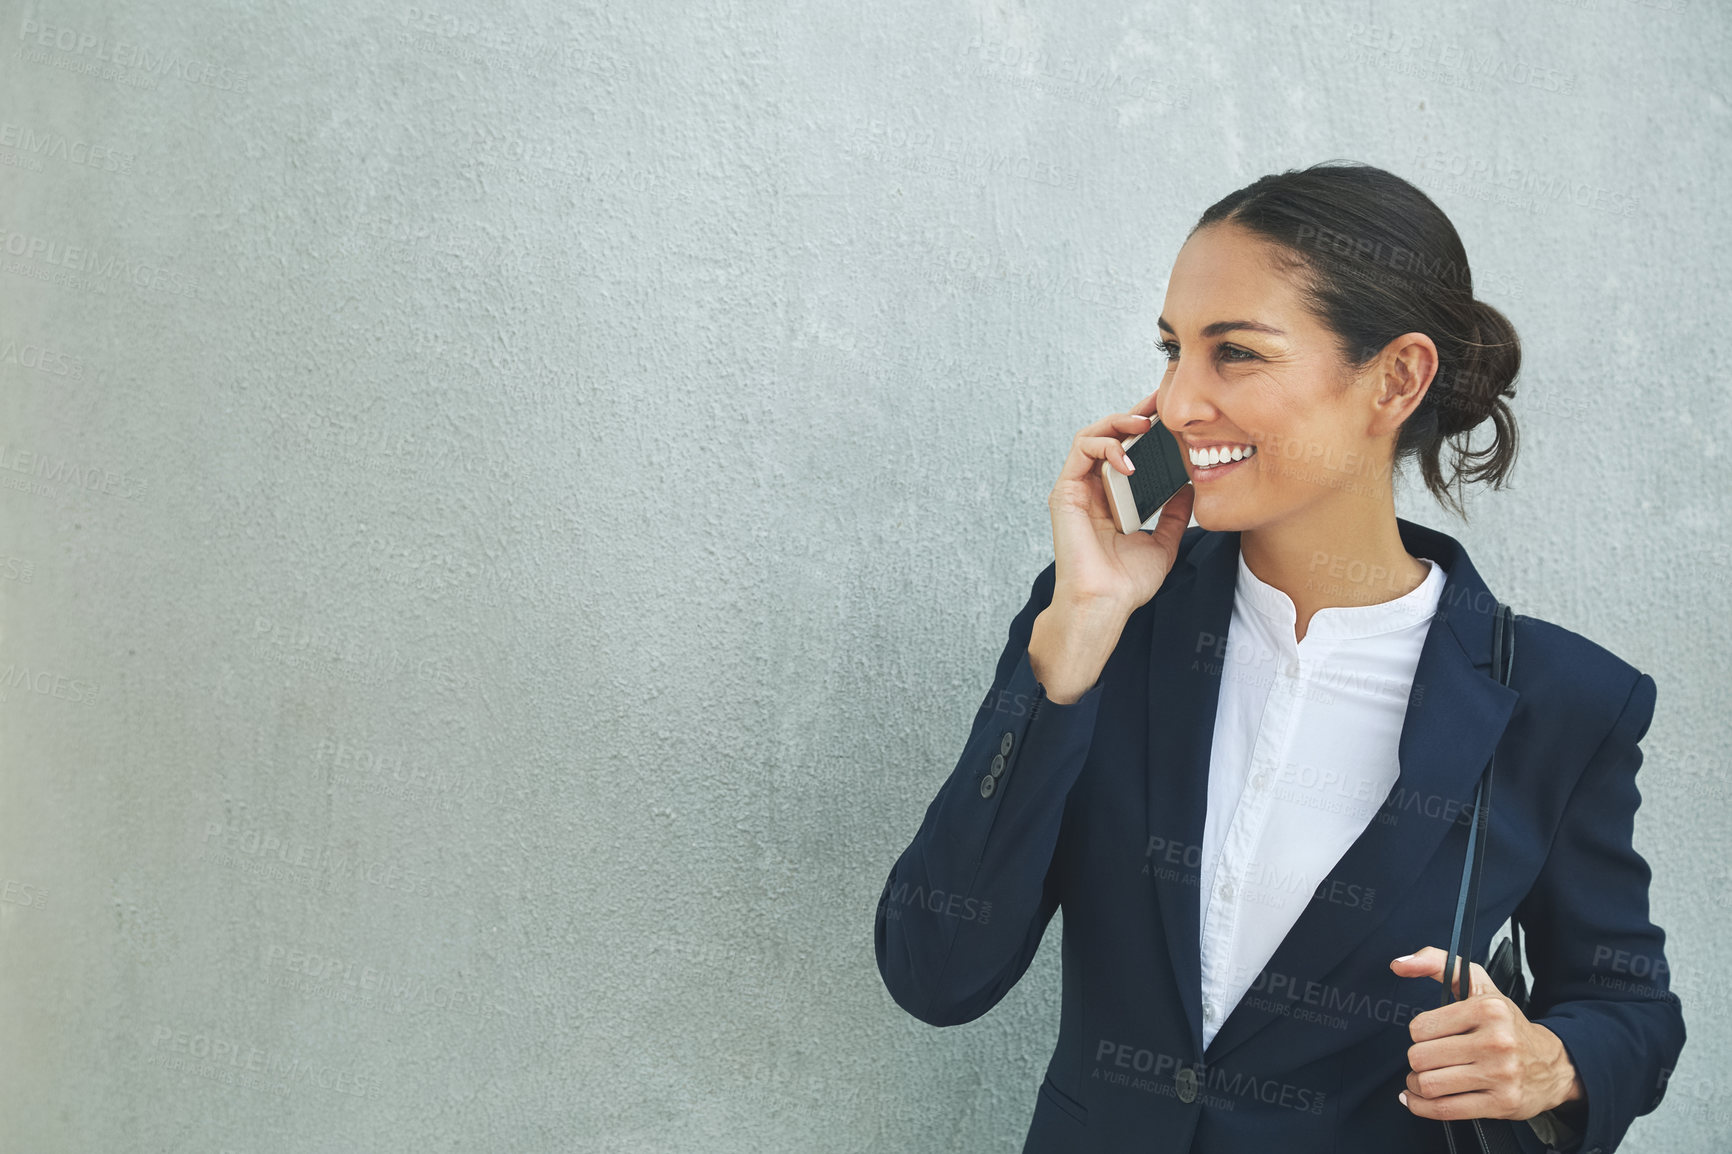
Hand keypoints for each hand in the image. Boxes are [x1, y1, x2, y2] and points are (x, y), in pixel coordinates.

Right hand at [1046, 390, 1193, 615]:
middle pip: (1110, 436)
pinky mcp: (1066, 491)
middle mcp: (1092, 489)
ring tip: (1144, 424)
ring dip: (1118, 422)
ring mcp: (1077, 489)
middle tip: (1161, 402)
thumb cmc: (1127, 582)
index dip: (1147, 428)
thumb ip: (1174, 513)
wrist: (1105, 603)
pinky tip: (1128, 457)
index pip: (1128, 452)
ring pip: (1092, 435)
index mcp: (1113, 499)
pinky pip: (1082, 450)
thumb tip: (1191, 484)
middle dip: (1134, 413)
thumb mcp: (1164, 541)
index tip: (1172, 415)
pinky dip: (1106, 445)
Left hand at [1389, 946, 1585, 1122]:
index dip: (1419, 1034)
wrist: (1553, 1064)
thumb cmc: (1506, 1023)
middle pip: (1420, 1057)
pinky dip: (1422, 1107)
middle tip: (1428, 1060)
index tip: (1431, 1036)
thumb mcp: (1478, 985)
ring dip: (1417, 1085)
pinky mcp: (1501, 1103)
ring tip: (1424, 1079)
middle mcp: (1496, 1041)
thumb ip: (1437, 963)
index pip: (1420, 1027)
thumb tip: (1399, 964)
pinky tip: (1418, 1099)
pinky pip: (1445, 1110)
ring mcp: (1500, 1074)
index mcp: (1488, 1009)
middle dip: (1417, 1061)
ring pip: (1429, 1085)